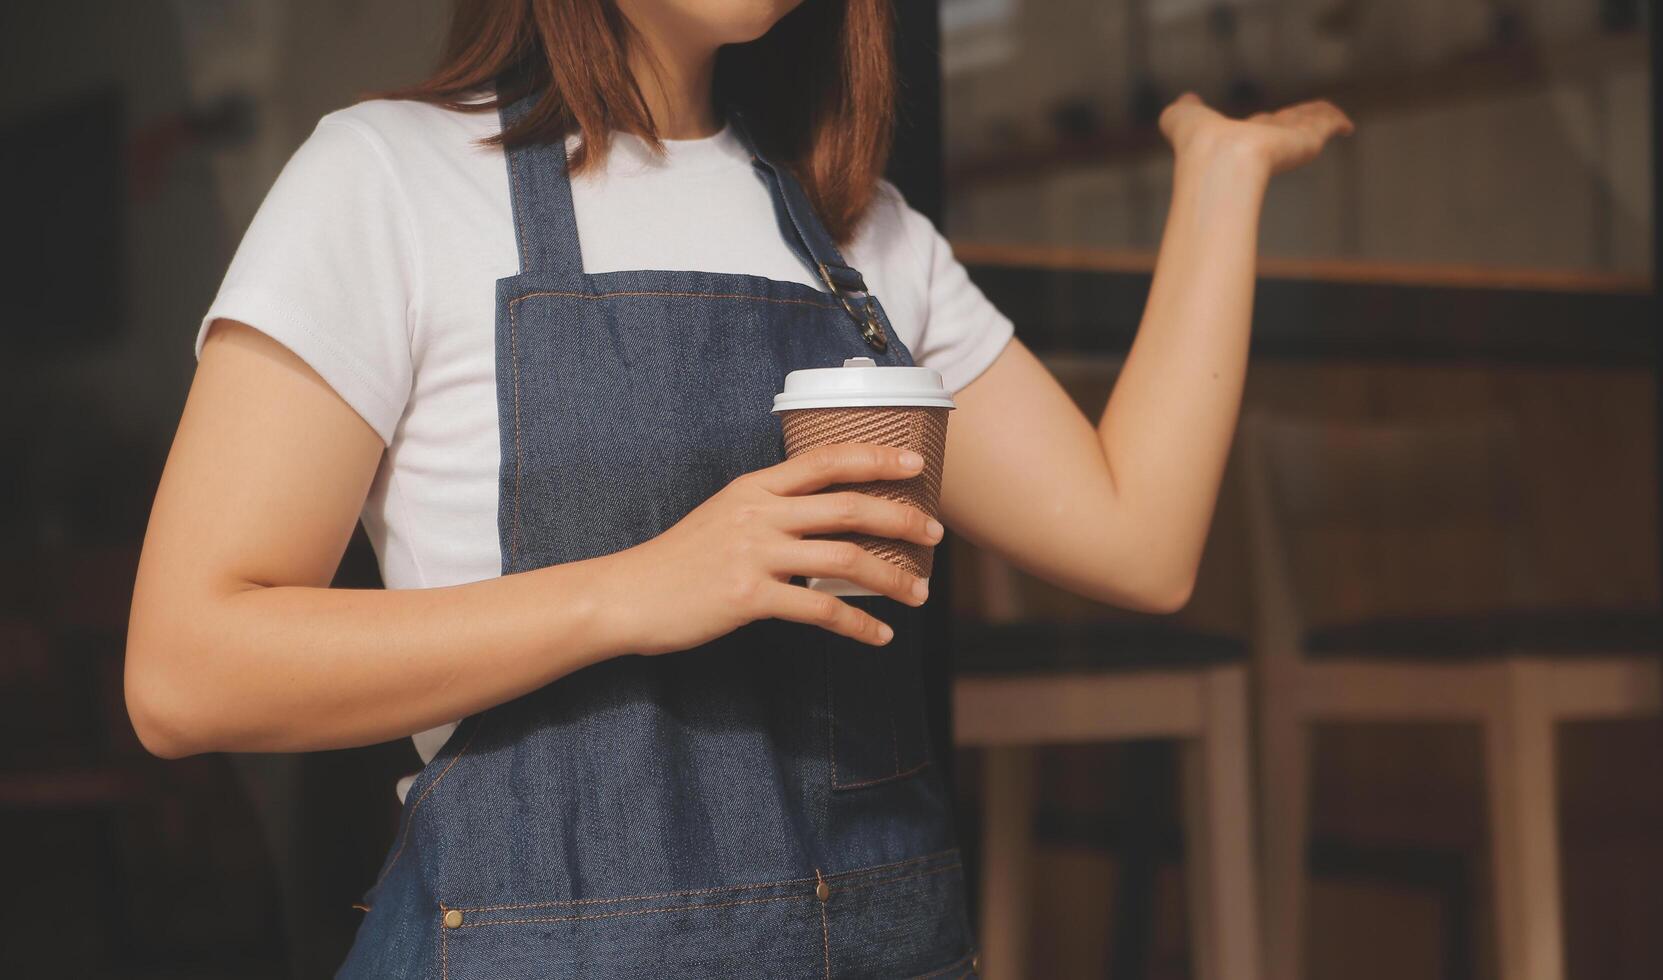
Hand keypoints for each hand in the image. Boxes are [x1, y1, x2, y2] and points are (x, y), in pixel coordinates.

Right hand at [598, 443, 943, 655]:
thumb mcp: (724, 516)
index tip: (915, 463)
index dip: (876, 457)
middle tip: (935, 534)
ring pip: (844, 559)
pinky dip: (859, 624)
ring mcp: (755, 555)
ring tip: (919, 593)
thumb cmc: (679, 561)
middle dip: (901, 518)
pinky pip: (820, 611)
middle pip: (848, 506)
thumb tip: (821, 519)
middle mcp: (759, 514)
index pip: (826, 459)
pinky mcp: (749, 598)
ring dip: (892, 577)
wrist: (628, 596)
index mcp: (755, 488)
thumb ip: (770, 510)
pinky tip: (879, 636)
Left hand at [1159, 92, 1353, 177]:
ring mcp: (1287, 141)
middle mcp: (1264, 142)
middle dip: (1295, 123)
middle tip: (1309, 120)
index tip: (1264, 122)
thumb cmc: (1196, 143)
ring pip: (1308, 124)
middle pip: (1285, 128)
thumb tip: (1186, 99)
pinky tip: (1345, 126)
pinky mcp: (1308, 139)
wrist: (1218, 160)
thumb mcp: (1180, 119)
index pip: (1254, 130)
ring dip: (1319, 119)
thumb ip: (1182, 110)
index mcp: (1238, 139)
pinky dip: (1334, 121)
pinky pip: (1325, 123)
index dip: (1259, 125)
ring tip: (1335, 119)